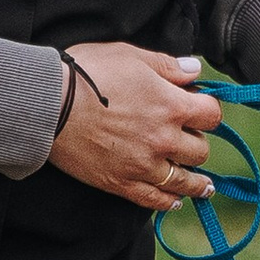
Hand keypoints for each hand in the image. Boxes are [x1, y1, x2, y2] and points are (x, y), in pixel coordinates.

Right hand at [46, 44, 222, 210]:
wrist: (48, 105)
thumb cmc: (87, 73)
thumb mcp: (131, 56)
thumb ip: (168, 65)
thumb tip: (194, 69)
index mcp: (171, 105)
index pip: (212, 115)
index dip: (208, 110)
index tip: (200, 110)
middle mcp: (164, 139)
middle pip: (201, 150)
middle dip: (197, 142)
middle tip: (188, 139)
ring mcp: (143, 166)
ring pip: (184, 182)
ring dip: (196, 182)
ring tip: (204, 186)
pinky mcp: (121, 184)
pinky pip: (154, 201)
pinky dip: (169, 202)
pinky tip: (176, 201)